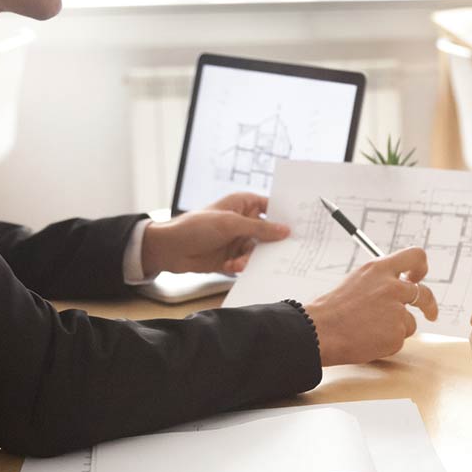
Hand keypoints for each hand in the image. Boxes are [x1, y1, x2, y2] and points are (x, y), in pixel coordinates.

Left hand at [140, 192, 289, 275]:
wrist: (170, 249)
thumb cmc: (197, 226)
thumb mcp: (230, 224)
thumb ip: (259, 228)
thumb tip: (285, 230)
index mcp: (244, 204)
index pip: (272, 207)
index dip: (285, 216)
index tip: (301, 227)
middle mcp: (244, 222)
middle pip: (268, 233)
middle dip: (272, 243)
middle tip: (284, 253)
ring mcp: (238, 240)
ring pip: (258, 251)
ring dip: (250, 258)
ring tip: (238, 263)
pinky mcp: (232, 258)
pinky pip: (246, 263)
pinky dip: (241, 266)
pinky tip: (230, 267)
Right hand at [305, 247, 439, 365]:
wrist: (321, 332)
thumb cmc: (334, 309)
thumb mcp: (358, 281)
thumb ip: (381, 280)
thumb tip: (401, 284)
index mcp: (380, 269)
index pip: (415, 256)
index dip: (421, 267)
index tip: (419, 277)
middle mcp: (392, 287)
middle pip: (424, 293)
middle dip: (429, 305)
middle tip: (430, 312)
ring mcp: (396, 311)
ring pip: (409, 321)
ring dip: (396, 328)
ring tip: (370, 329)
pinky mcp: (397, 333)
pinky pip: (399, 339)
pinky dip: (388, 343)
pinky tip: (369, 340)